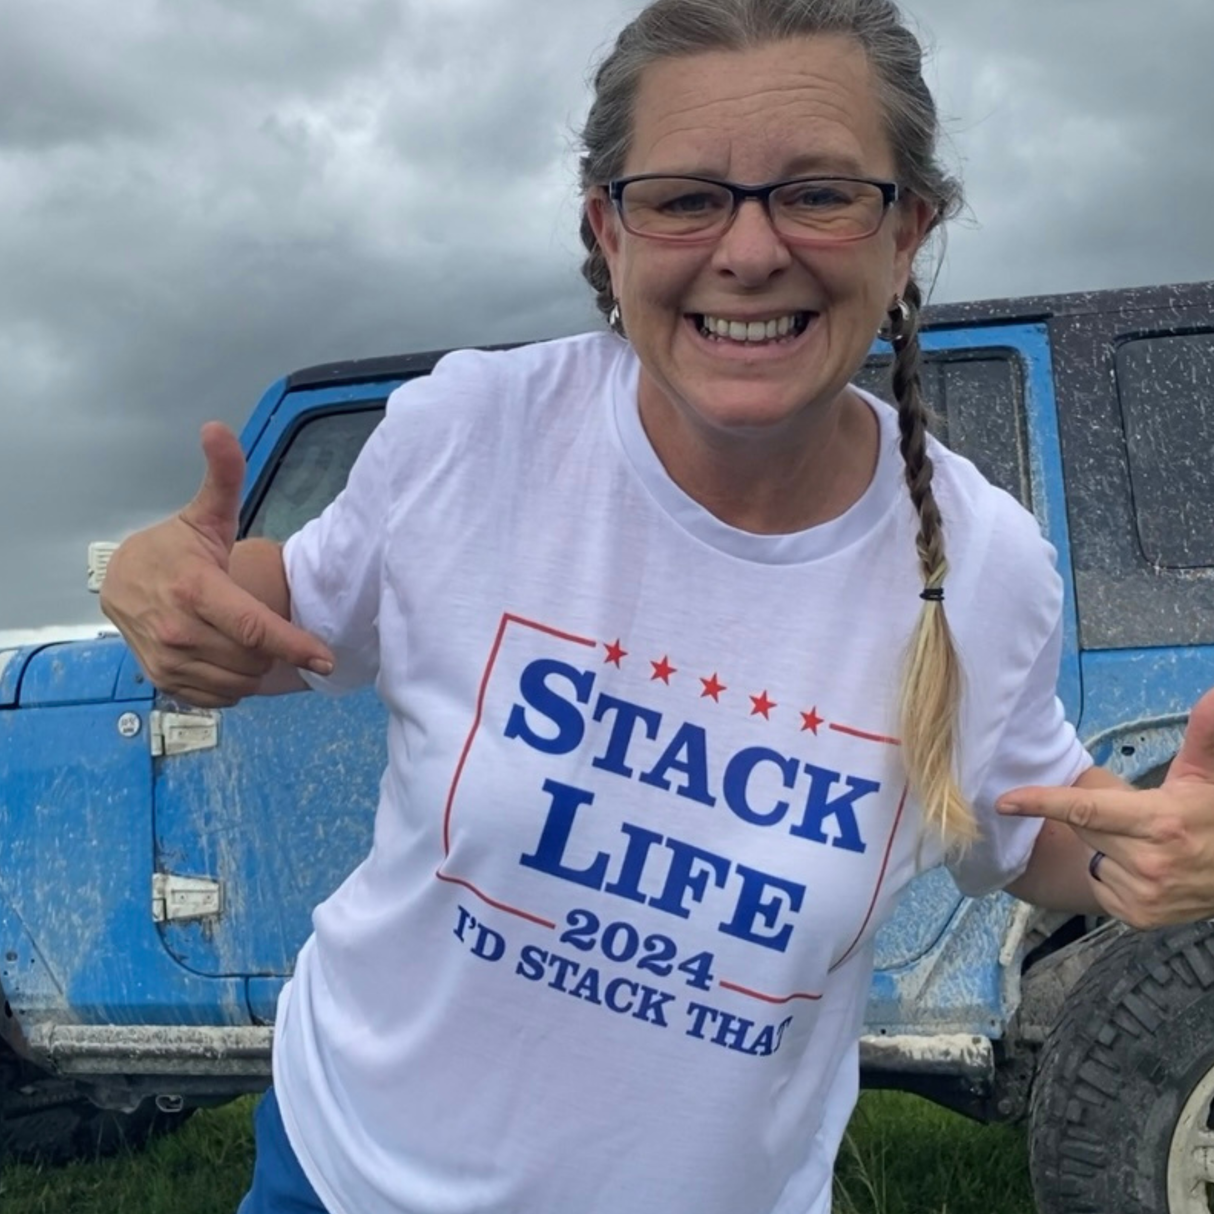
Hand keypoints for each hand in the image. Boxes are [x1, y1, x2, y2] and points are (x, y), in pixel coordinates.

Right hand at [100, 422, 333, 707]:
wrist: (120, 580)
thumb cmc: (175, 548)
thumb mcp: (204, 514)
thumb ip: (223, 476)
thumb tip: (218, 428)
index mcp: (195, 590)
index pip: (254, 628)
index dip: (295, 646)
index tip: (326, 658)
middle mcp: (178, 630)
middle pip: (253, 657)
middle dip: (270, 646)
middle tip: (261, 621)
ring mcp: (168, 660)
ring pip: (239, 680)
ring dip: (254, 664)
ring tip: (243, 636)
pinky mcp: (163, 681)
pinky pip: (219, 696)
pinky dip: (232, 682)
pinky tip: (225, 654)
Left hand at [997, 689, 1213, 928]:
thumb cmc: (1213, 821)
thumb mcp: (1204, 778)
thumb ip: (1202, 736)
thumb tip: (1211, 695)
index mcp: (1160, 821)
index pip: (1086, 809)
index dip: (1041, 802)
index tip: (1005, 800)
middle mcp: (1149, 862)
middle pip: (1085, 828)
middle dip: (1098, 816)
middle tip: (1134, 816)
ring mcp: (1143, 894)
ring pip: (1091, 856)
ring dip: (1107, 847)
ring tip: (1147, 845)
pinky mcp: (1137, 917)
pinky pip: (1100, 883)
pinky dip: (1113, 873)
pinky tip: (1143, 869)